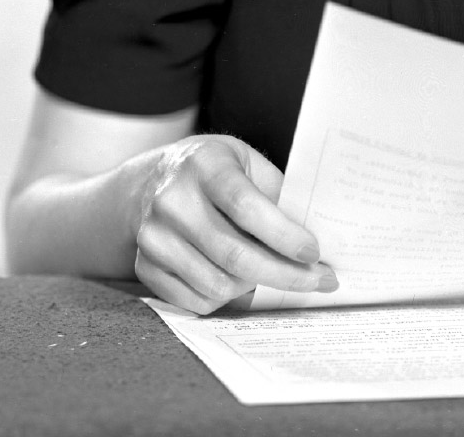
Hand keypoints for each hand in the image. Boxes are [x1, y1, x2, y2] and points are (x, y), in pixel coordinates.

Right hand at [133, 135, 336, 313]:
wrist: (150, 181)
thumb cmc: (214, 170)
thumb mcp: (246, 162)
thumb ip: (275, 193)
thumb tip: (315, 236)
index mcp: (204, 164)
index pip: (246, 206)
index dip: (283, 235)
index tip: (314, 252)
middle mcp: (172, 200)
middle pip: (234, 255)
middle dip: (285, 274)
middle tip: (318, 280)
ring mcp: (154, 237)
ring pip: (217, 285)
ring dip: (257, 287)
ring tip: (277, 275)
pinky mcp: (146, 267)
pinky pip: (196, 301)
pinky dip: (228, 299)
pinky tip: (243, 281)